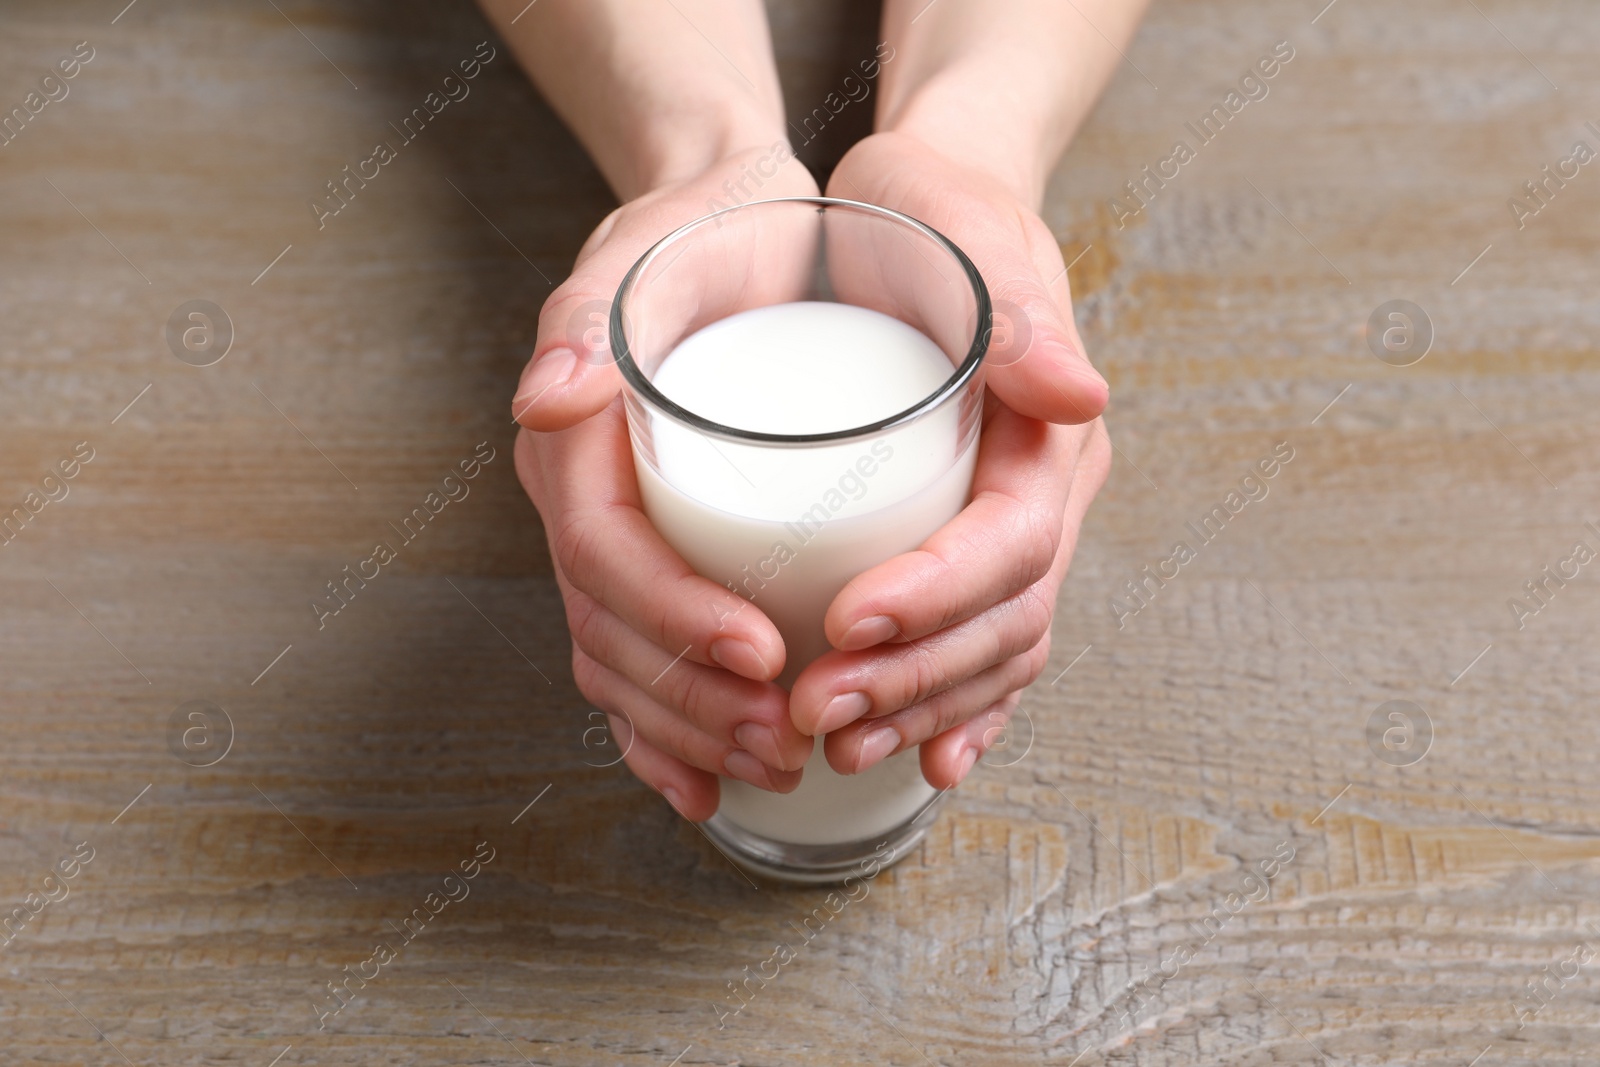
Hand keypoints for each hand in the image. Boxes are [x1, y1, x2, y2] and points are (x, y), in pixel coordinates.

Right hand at [514, 148, 820, 820]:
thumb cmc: (702, 236)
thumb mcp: (655, 253)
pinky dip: (672, 730)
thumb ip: (594, 318)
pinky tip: (715, 778)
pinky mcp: (660, 557)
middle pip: (612, 634)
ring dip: (691, 731)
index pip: (604, 556)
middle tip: (781, 738)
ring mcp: (619, 538)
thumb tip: (546, 402)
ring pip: (625, 664)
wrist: (727, 226)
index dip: (674, 617)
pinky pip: (644, 661)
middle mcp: (583, 503)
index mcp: (574, 444)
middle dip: (692, 701)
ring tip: (777, 764)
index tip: (762, 652)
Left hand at [789, 130, 1112, 789]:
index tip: (846, 622)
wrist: (931, 214)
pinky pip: (980, 648)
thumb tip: (1080, 395)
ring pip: (992, 650)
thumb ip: (1019, 307)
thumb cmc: (936, 216)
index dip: (937, 596)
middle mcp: (1046, 494)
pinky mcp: (971, 548)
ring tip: (835, 741)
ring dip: (919, 708)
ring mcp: (1016, 528)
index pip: (1010, 541)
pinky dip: (955, 707)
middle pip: (1004, 619)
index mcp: (1049, 435)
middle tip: (818, 709)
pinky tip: (917, 755)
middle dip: (914, 677)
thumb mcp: (967, 230)